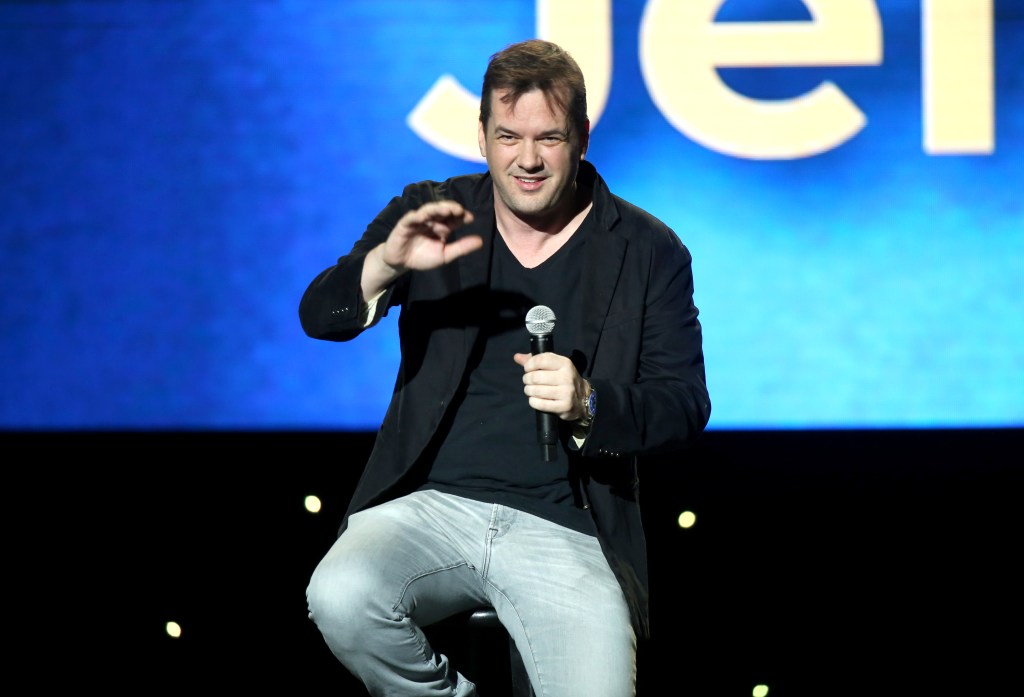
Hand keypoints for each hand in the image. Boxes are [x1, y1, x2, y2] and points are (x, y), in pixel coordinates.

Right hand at [362, 200, 481, 299]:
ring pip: (429, 210)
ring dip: (437, 208)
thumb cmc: (423, 257)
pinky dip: (417, 215)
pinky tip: (423, 216)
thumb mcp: (445, 255)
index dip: (462, 216)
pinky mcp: (405, 223)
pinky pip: (411, 217)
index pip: (454, 218)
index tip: (470, 218)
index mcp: (443, 226)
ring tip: (446, 209)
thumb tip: (481, 241)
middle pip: (443, 210)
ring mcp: (419, 220)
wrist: (401, 263)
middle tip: (460, 210)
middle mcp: (432, 220)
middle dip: (451, 208)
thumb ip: (461, 248)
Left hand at [513, 352, 587, 420]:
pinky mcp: (564, 406)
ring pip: (536, 391)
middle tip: (528, 381)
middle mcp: (566, 377)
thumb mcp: (555, 366)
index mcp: (565, 363)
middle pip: (535, 377)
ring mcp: (566, 392)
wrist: (583, 398)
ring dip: (528, 391)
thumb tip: (517, 357)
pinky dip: (533, 402)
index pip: (540, 360)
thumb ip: (536, 360)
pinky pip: (540, 404)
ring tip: (530, 390)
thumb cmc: (563, 379)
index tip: (527, 369)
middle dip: (527, 379)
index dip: (529, 365)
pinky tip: (535, 399)